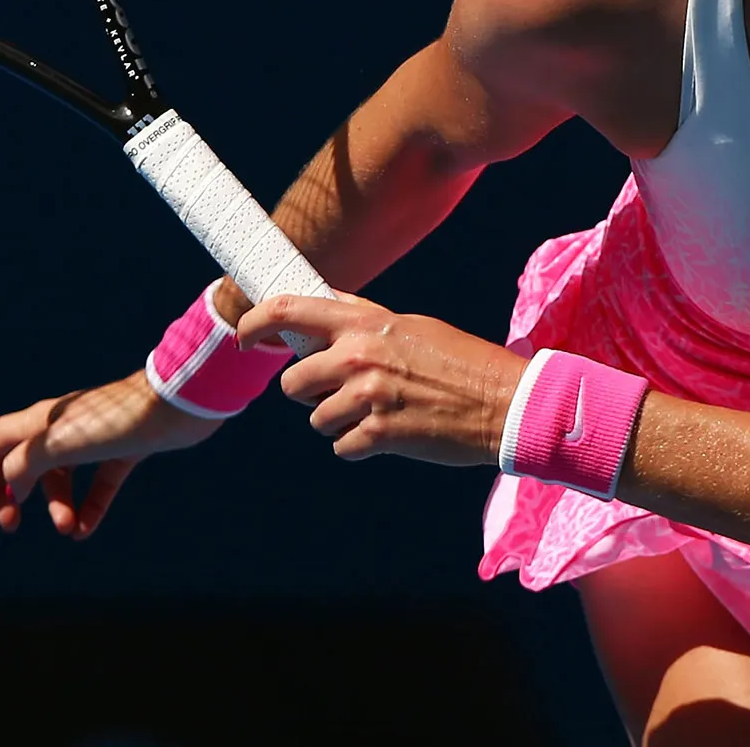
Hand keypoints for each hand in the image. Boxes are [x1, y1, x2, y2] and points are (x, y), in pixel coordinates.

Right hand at [0, 371, 222, 538]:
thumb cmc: (118, 418)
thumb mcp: (61, 443)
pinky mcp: (123, 450)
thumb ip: (26, 462)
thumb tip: (11, 486)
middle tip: (11, 527)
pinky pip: (97, 485)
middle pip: (17, 463)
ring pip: (59, 478)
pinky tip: (86, 530)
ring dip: (57, 507)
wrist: (178, 403)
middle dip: (9, 497)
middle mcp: (59, 428)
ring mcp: (92, 439)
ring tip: (68, 529)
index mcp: (37, 422)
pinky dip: (89, 508)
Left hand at [235, 293, 526, 466]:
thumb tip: (321, 303)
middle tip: (344, 393)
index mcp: (366, 322)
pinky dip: (361, 445)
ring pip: (316, 418)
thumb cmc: (460, 362)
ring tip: (380, 413)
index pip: (288, 309)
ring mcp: (367, 396)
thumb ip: (362, 318)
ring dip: (340, 422)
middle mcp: (360, 355)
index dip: (254, 322)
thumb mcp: (409, 325)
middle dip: (310, 393)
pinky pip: (342, 446)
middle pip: (293, 382)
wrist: (504, 402)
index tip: (244, 337)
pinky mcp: (378, 435)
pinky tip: (392, 433)